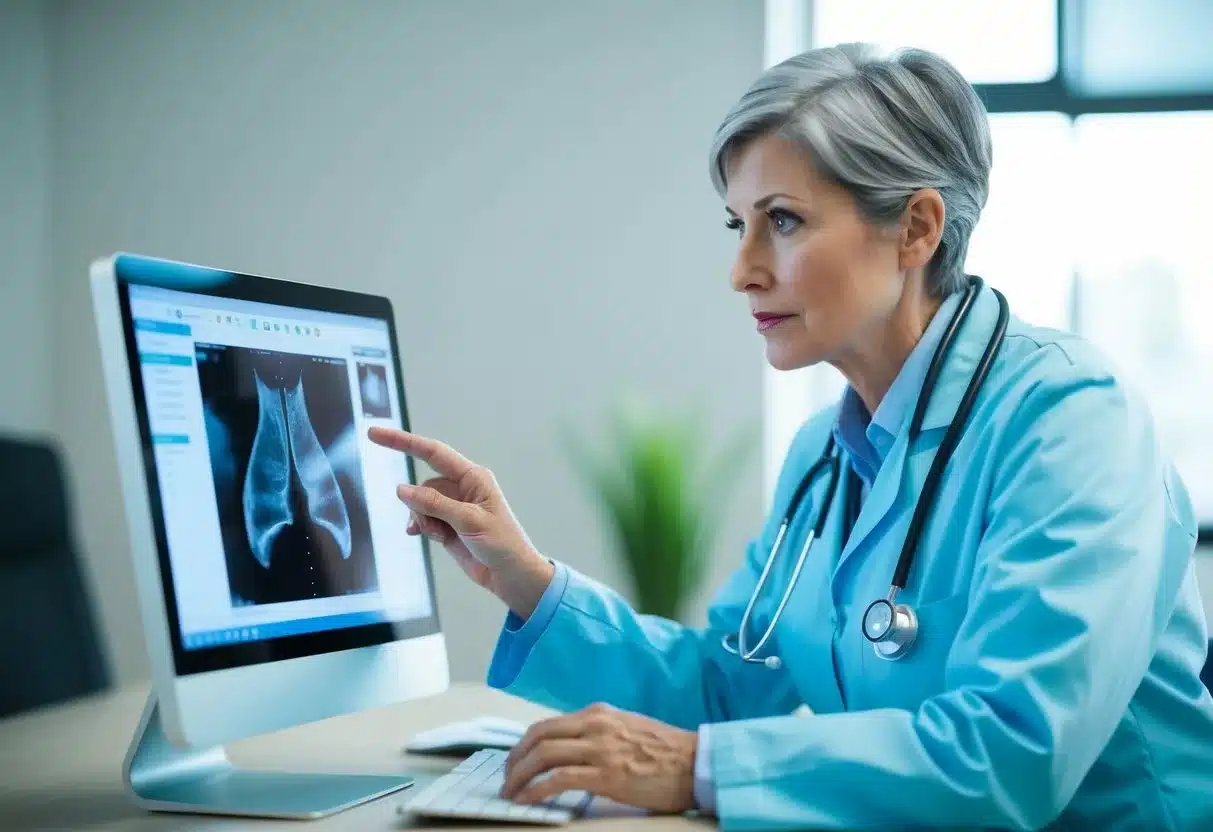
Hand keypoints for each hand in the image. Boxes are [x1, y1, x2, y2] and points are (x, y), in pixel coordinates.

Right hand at [367, 426, 553, 617]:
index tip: (374, 434)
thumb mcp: (469, 521)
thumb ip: (434, 504)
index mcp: (473, 477)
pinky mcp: (449, 524)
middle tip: (436, 528)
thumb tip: (401, 489)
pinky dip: (422, 527)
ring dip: (424, 521)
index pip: (432, 453)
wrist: (511, 576)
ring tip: (441, 537)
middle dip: (421, 507)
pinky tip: (423, 536)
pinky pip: (424, 519)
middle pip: (424, 487)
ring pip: (421, 505)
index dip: (403, 442)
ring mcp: (454, 507)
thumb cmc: (502, 543)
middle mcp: (462, 488)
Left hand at [500, 703, 697, 813]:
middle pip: (538, 737)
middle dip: (514, 759)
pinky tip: (528, 799)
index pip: (548, 725)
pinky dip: (537, 789)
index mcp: (599, 714)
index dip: (524, 744)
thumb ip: (600, 733)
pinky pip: (559, 778)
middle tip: (507, 779)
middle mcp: (595, 725)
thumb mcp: (627, 729)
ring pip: (543, 754)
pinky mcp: (606, 774)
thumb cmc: (667, 751)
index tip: (515, 761)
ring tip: (511, 792)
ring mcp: (600, 748)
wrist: (696, 763)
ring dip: (519, 775)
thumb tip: (574, 750)